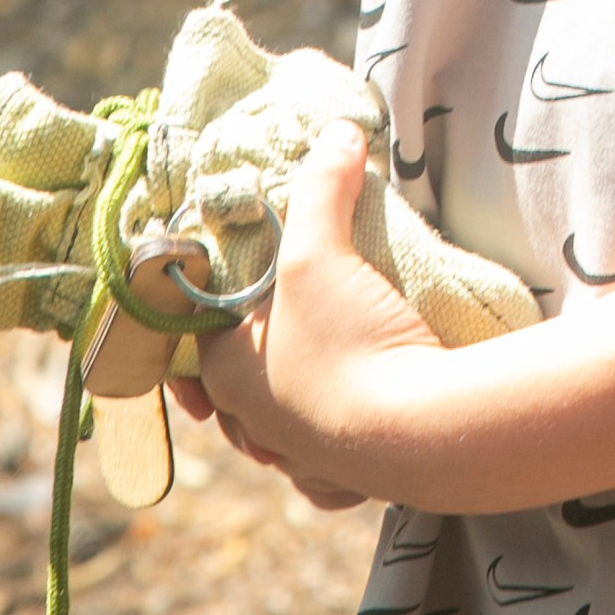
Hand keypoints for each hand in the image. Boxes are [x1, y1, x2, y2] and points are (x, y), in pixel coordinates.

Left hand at [179, 119, 445, 508]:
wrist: (421, 430)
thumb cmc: (349, 341)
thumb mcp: (324, 249)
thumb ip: (324, 186)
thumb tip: (340, 132)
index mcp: (229, 376)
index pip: (192, 343)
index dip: (203, 317)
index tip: (224, 298)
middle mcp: (254, 426)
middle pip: (234, 393)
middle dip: (250, 363)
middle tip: (277, 327)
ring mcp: (300, 460)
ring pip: (277, 436)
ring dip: (289, 409)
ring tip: (316, 372)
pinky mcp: (347, 482)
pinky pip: (327, 468)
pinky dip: (334, 447)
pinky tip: (354, 422)